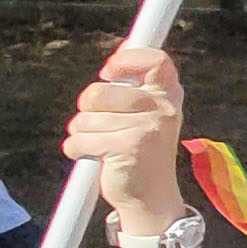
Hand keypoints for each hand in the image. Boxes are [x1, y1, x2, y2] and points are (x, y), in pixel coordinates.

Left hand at [61, 47, 187, 230]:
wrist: (150, 197)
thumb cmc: (139, 149)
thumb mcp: (146, 113)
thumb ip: (134, 85)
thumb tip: (120, 50)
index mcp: (169, 96)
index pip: (157, 61)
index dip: (127, 59)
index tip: (108, 73)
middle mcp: (164, 109)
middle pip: (99, 91)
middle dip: (87, 108)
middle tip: (100, 123)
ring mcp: (148, 128)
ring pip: (85, 119)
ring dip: (82, 133)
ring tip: (102, 145)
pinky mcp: (127, 148)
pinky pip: (79, 140)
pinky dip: (77, 149)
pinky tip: (96, 158)